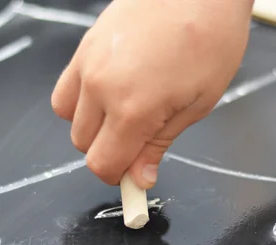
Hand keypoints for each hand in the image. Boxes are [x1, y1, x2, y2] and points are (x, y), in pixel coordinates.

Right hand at [52, 0, 253, 188]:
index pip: (104, 165)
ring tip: (124, 114)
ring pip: (69, 120)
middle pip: (84, 146)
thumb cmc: (210, 36)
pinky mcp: (84, 47)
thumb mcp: (198, 103)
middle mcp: (102, 87)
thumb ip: (159, 144)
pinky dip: (81, 102)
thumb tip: (140, 177)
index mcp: (133, 108)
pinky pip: (65, 90)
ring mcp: (88, 64)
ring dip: (92, 129)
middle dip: (110, 153)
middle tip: (140, 141)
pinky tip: (110, 92)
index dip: (120, 177)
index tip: (136, 177)